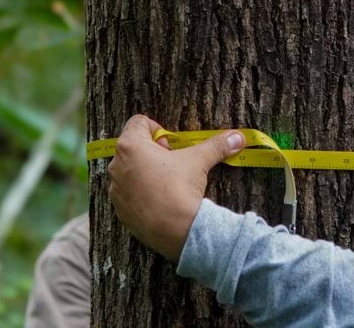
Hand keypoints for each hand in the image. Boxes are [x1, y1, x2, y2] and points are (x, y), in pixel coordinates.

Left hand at [107, 115, 244, 260]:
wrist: (176, 230)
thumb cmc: (181, 188)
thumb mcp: (200, 160)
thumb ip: (217, 145)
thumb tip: (238, 137)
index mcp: (130, 146)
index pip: (138, 122)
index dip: (157, 129)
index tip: (170, 144)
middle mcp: (116, 165)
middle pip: (133, 147)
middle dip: (152, 151)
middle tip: (172, 162)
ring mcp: (115, 189)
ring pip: (130, 170)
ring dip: (146, 171)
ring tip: (167, 183)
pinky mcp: (119, 209)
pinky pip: (129, 193)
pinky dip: (141, 192)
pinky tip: (160, 200)